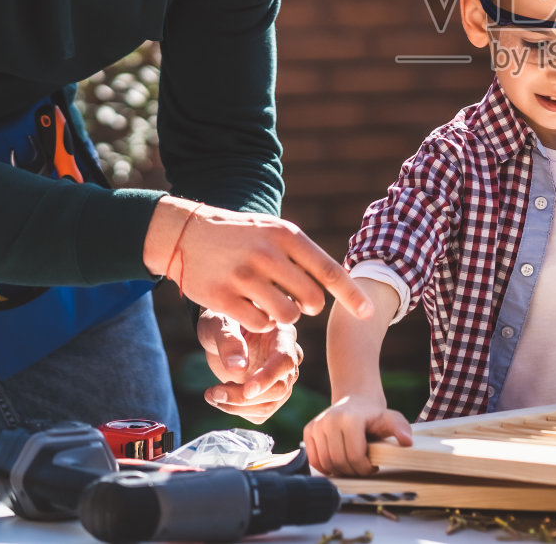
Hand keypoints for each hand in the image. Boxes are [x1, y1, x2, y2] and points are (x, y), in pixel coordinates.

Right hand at [143, 198, 373, 333]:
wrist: (186, 233)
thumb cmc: (240, 235)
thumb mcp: (273, 230)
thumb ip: (302, 254)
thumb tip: (337, 283)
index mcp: (286, 235)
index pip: (328, 270)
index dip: (351, 295)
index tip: (369, 313)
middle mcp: (267, 255)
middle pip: (311, 300)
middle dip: (308, 306)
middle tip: (294, 299)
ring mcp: (244, 277)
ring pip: (286, 316)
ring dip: (283, 316)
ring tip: (270, 302)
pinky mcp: (222, 299)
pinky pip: (259, 324)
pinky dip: (260, 322)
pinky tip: (250, 308)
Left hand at [197, 310, 300, 424]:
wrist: (220, 331)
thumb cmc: (222, 320)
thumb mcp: (219, 324)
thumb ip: (229, 341)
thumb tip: (237, 368)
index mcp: (282, 334)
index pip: (284, 361)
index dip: (268, 377)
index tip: (246, 390)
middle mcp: (289, 357)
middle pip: (279, 388)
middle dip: (244, 397)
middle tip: (214, 393)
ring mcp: (281, 378)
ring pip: (271, 405)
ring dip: (238, 408)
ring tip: (212, 395)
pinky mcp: (269, 393)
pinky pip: (261, 413)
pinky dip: (238, 412)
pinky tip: (221, 397)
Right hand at [303, 393, 412, 477]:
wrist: (356, 399)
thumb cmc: (374, 414)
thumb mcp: (390, 418)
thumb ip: (400, 428)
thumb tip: (407, 441)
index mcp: (349, 418)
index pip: (355, 456)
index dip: (365, 467)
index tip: (373, 465)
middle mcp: (329, 420)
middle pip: (339, 462)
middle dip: (353, 471)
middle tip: (363, 467)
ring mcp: (317, 425)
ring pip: (326, 463)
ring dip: (340, 470)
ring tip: (352, 464)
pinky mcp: (309, 430)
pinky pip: (314, 460)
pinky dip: (326, 466)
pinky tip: (339, 461)